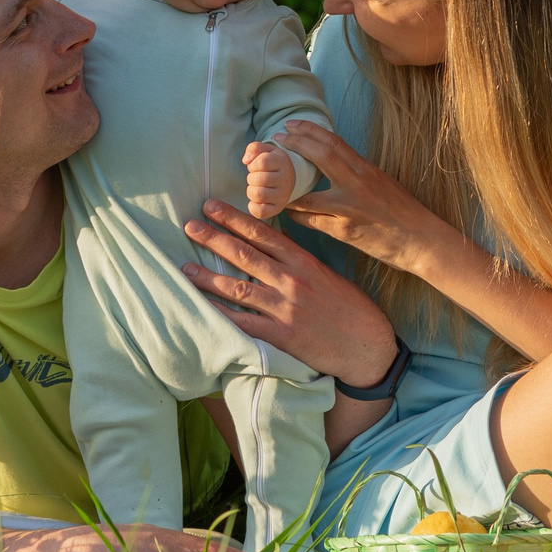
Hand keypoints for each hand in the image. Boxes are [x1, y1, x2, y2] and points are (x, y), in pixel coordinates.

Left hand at [179, 198, 399, 384]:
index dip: (234, 218)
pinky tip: (201, 305)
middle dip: (213, 238)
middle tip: (189, 225)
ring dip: (207, 276)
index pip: (262, 233)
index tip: (212, 206)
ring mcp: (284, 308)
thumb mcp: (327, 274)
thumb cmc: (350, 308)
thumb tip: (272, 245)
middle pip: (244, 254)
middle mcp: (291, 280)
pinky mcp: (281, 335)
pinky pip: (243, 322)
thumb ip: (299, 261)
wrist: (367, 345)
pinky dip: (220, 313)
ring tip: (184, 266)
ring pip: (237, 286)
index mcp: (303, 261)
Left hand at [243, 140, 293, 218]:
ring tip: (256, 187)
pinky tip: (255, 200)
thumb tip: (246, 160)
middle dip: (251, 177)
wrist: (289, 178)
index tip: (256, 166)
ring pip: (257, 194)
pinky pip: (260, 212)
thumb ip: (254, 148)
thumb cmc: (272, 163)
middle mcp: (285, 179)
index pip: (262, 162)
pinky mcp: (278, 208)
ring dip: (251, 190)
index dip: (253, 164)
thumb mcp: (266, 150)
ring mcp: (283, 195)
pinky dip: (253, 206)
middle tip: (256, 178)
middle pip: (258, 179)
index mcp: (282, 162)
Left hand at [269, 120, 467, 273]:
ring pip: (306, 196)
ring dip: (287, 188)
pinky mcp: (343, 232)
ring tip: (274, 181)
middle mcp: (356, 185)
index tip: (291, 125)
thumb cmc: (404, 211)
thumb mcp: (382, 182)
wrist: (421, 240)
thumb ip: (357, 171)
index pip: (333, 142)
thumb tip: (333, 161)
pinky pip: (311, 222)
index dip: (309, 130)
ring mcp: (347, 210)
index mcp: (366, 170)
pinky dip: (297, 215)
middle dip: (294, 145)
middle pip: (319, 156)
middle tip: (275, 140)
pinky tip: (289, 211)